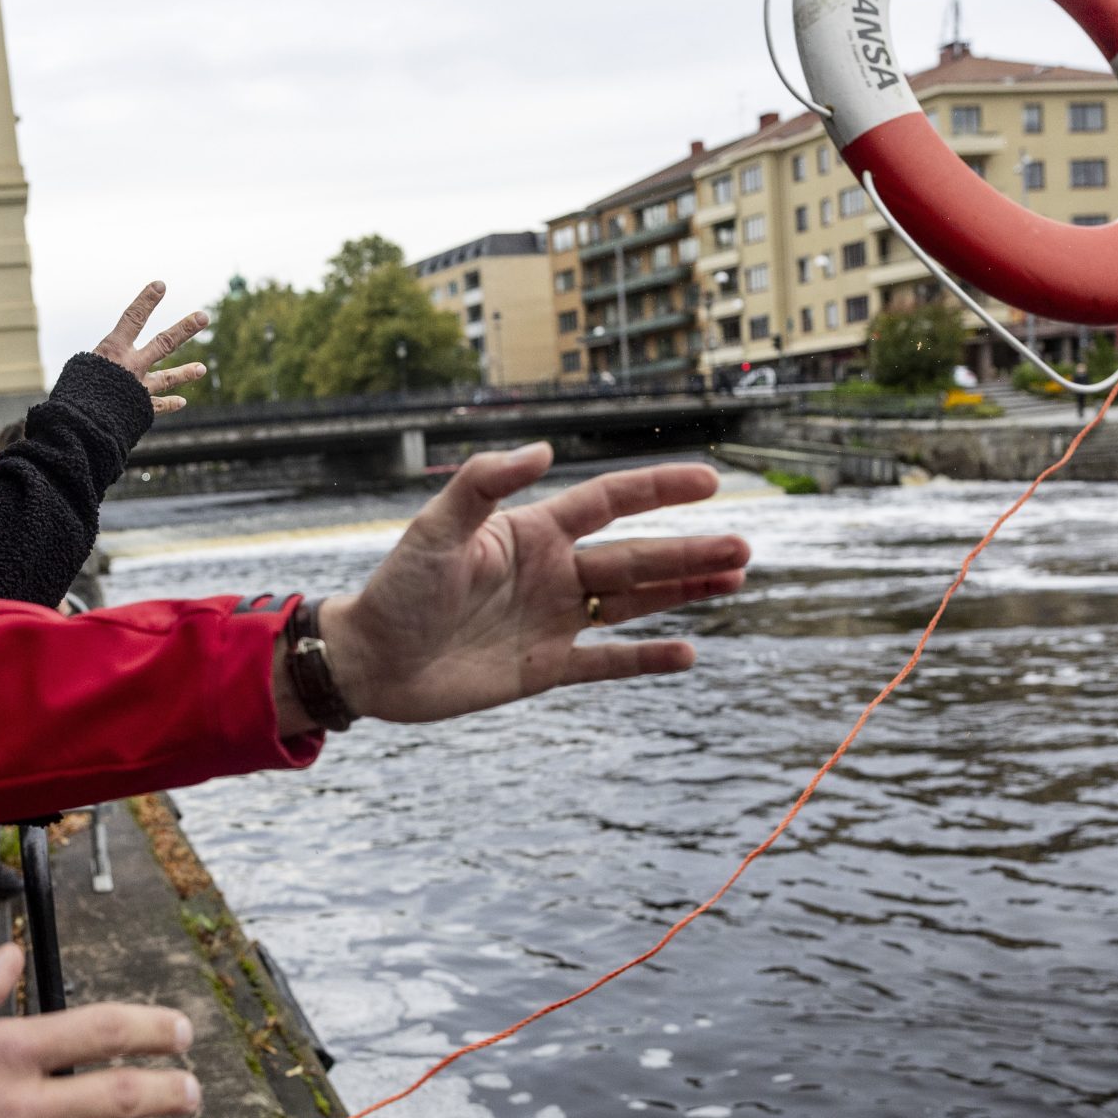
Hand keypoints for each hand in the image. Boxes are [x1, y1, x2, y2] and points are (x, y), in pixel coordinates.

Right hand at [93, 281, 207, 412]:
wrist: (80, 422)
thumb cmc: (74, 391)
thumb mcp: (81, 368)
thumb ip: (101, 362)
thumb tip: (112, 364)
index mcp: (113, 350)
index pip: (132, 318)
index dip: (146, 301)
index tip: (160, 285)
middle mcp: (132, 366)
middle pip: (164, 343)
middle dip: (184, 329)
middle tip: (203, 317)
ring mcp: (139, 387)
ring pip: (167, 377)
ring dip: (185, 373)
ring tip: (202, 368)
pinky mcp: (140, 409)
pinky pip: (158, 406)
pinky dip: (169, 404)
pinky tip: (182, 401)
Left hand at [292, 444, 747, 729]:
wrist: (372, 662)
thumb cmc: (397, 589)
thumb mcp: (436, 530)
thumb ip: (484, 486)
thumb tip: (542, 449)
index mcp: (532, 532)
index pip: (609, 501)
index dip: (659, 489)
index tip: (709, 481)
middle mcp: (552, 571)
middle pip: (636, 556)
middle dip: (690, 551)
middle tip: (745, 549)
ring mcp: (553, 620)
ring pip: (634, 603)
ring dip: (684, 591)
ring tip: (735, 581)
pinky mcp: (546, 667)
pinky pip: (607, 661)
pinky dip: (646, 659)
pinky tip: (688, 653)